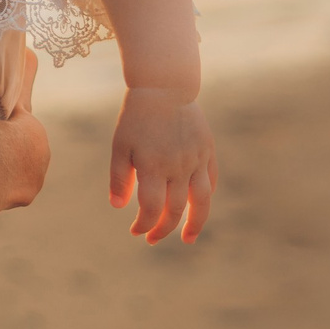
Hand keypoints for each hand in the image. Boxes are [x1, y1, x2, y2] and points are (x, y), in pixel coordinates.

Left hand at [108, 85, 215, 242]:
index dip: (145, 224)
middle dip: (164, 229)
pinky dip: (205, 197)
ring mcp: (196, 160)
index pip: (152, 208)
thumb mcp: (120, 145)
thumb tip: (118, 207)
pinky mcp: (208, 151)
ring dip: (195, 224)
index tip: (136, 232)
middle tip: (153, 239)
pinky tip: (197, 207)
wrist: (164, 88)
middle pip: (175, 210)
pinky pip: (210, 181)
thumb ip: (119, 177)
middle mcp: (178, 167)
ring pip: (201, 201)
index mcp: (153, 166)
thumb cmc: (136, 118)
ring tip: (188, 239)